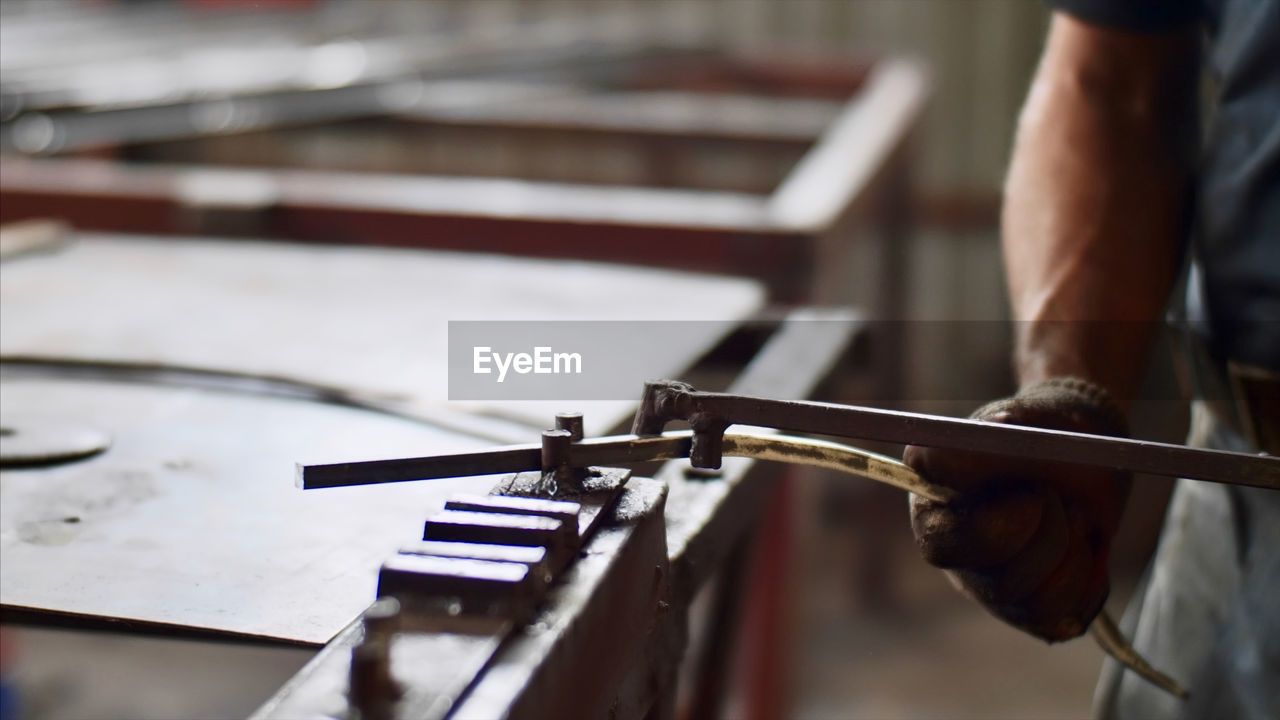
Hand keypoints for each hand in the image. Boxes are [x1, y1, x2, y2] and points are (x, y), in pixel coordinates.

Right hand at [903, 377, 1131, 641]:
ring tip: (1074, 516)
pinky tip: (1085, 547)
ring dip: (1075, 553)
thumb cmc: (1043, 430)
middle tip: (1059, 496)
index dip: (995, 530)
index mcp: (936, 512)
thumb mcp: (1015, 425)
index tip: (1033, 493)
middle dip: (1050, 535)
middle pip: (1004, 585)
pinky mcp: (1036, 609)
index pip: (943, 547)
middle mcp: (962, 559)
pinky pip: (1070, 615)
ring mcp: (998, 589)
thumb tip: (918, 456)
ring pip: (1041, 604)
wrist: (1090, 448)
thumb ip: (970, 445)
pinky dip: (1092, 578)